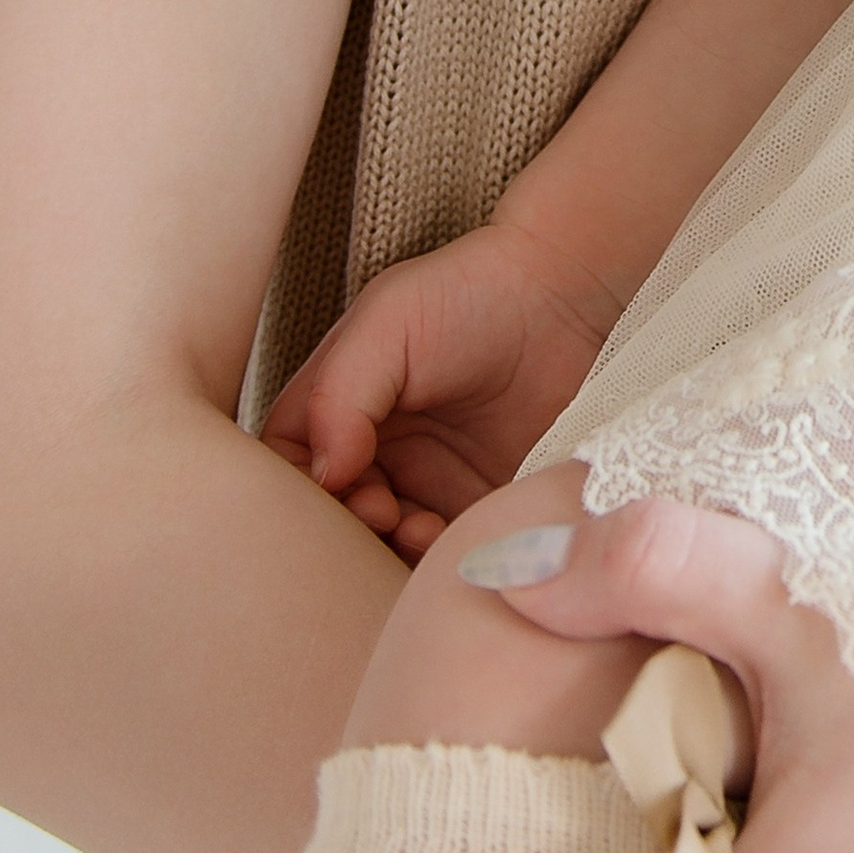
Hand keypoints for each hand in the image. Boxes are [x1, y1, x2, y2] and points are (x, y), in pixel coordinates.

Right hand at [262, 221, 618, 559]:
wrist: (564, 295)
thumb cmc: (467, 293)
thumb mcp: (388, 322)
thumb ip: (340, 393)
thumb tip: (327, 473)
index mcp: (343, 409)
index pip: (290, 469)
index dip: (302, 492)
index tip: (343, 490)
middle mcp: (379, 453)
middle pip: (335, 519)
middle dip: (349, 531)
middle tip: (384, 516)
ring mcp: (429, 483)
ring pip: (385, 544)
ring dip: (391, 550)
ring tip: (423, 527)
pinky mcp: (478, 503)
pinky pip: (446, 552)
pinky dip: (439, 558)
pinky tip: (453, 538)